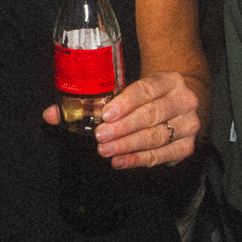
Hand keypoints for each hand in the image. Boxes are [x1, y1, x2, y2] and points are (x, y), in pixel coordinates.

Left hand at [40, 70, 200, 168]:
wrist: (178, 102)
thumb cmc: (146, 96)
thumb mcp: (127, 89)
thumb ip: (92, 100)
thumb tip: (52, 115)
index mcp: (169, 80)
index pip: (147, 89)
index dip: (126, 102)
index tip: (106, 114)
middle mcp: (184, 100)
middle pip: (151, 115)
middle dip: (123, 128)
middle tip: (100, 136)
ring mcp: (189, 124)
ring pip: (156, 137)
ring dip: (128, 146)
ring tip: (105, 151)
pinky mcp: (187, 146)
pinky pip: (161, 155)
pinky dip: (138, 160)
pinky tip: (120, 162)